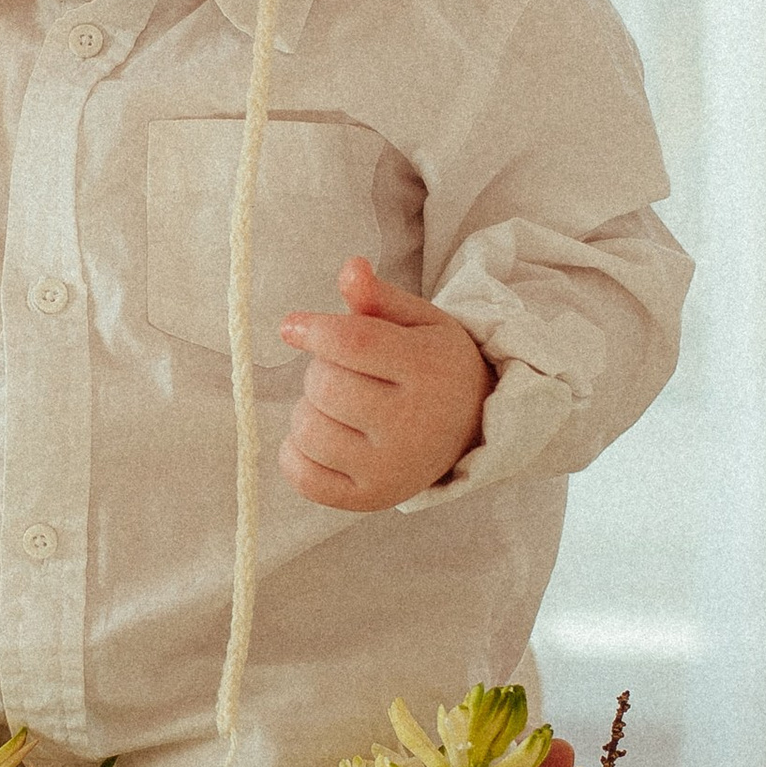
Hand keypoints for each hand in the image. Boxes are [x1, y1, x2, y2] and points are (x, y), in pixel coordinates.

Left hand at [277, 257, 491, 510]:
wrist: (472, 430)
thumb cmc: (434, 367)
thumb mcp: (419, 322)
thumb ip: (379, 297)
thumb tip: (350, 268)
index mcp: (429, 370)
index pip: (354, 344)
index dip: (313, 330)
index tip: (292, 326)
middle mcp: (413, 425)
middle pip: (324, 386)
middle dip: (320, 370)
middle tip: (345, 373)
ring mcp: (391, 468)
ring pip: (307, 429)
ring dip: (309, 410)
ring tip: (340, 406)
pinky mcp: (369, 499)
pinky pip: (301, 475)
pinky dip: (297, 453)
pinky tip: (323, 438)